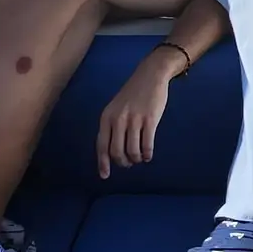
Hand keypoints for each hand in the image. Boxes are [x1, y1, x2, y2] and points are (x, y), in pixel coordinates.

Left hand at [96, 51, 179, 177]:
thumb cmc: (133, 94)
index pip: (102, 146)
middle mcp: (118, 119)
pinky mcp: (150, 119)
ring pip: (132, 151)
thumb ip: (112, 127)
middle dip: (123, 162)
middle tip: (129, 163)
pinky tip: (148, 155)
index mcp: (106, 117)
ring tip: (140, 157)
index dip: (103, 163)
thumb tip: (112, 153)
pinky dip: (147, 154)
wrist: (150, 75)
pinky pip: (147, 145)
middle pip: (117, 152)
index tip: (105, 176)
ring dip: (136, 159)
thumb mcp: (116, 109)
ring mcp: (134, 119)